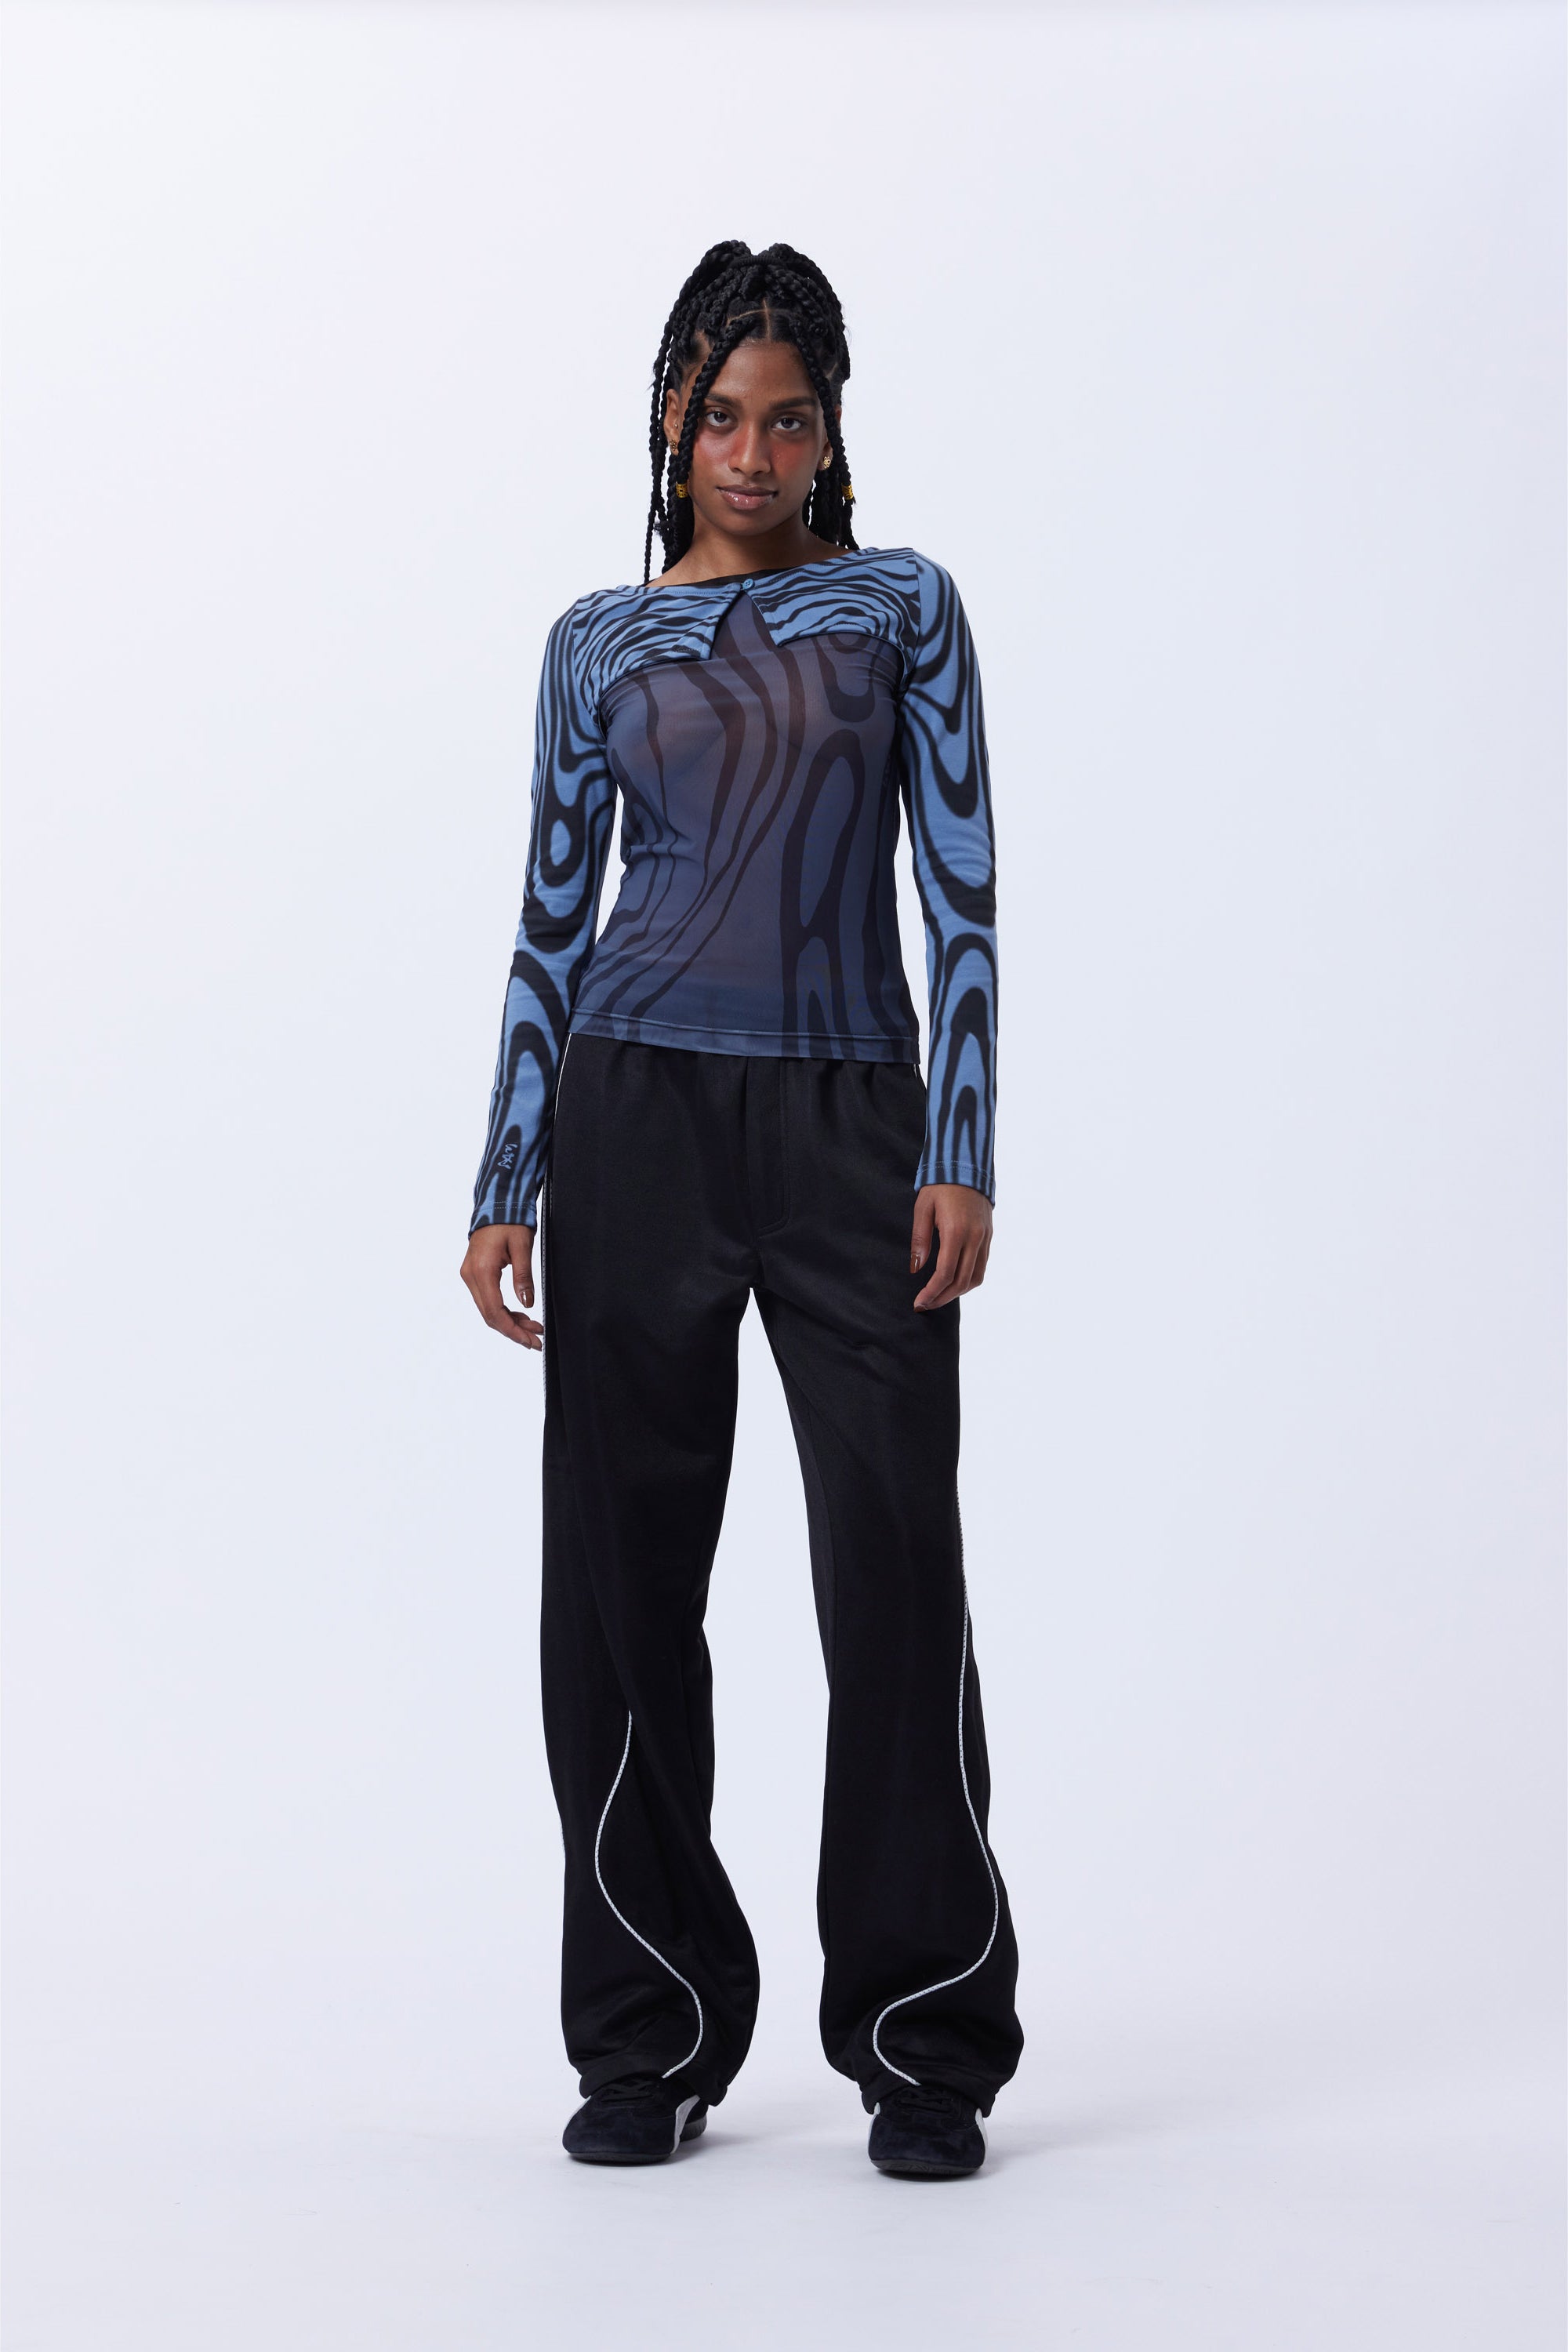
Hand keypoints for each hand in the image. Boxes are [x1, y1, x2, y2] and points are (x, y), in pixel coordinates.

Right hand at [460, 1223, 543, 1349]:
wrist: (497, 1203)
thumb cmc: (510, 1221)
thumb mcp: (523, 1246)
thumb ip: (523, 1276)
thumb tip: (527, 1304)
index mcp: (481, 1271)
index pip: (494, 1312)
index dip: (512, 1330)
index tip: (530, 1341)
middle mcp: (471, 1276)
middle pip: (489, 1315)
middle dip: (513, 1330)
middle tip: (536, 1340)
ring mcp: (470, 1275)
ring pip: (488, 1309)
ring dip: (510, 1321)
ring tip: (533, 1328)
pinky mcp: (475, 1274)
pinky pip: (487, 1299)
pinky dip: (503, 1310)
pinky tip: (521, 1314)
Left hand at [911, 1184, 991, 1310]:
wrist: (966, 1165)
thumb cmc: (940, 1185)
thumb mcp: (922, 1208)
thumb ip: (920, 1240)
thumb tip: (916, 1269)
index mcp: (956, 1231)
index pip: (945, 1273)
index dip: (932, 1292)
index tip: (919, 1303)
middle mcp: (975, 1237)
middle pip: (961, 1281)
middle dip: (942, 1298)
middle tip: (925, 1305)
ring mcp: (985, 1237)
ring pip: (976, 1277)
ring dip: (957, 1292)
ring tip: (939, 1296)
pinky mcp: (989, 1236)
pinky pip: (981, 1266)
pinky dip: (968, 1280)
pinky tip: (953, 1282)